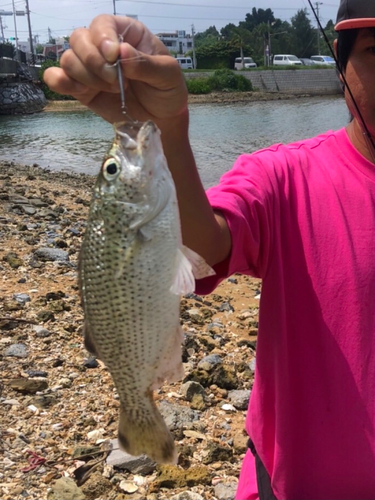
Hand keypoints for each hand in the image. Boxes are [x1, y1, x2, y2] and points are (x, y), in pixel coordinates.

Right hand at [43, 15, 187, 127]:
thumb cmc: (166, 91)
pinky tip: (81, 91)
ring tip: (112, 91)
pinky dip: (61, 82)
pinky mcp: (82, 88)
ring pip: (68, 59)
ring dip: (86, 76)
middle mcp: (103, 47)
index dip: (103, 38)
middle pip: (78, 38)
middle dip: (94, 62)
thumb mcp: (167, 75)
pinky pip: (57, 78)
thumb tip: (121, 52)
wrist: (162, 119)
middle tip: (115, 82)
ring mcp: (90, 68)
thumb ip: (146, 65)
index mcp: (126, 33)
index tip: (114, 58)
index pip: (102, 23)